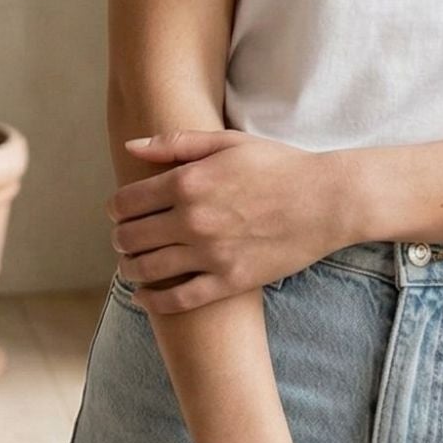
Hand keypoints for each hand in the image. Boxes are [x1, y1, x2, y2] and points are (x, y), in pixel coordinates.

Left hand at [111, 130, 356, 312]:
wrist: (326, 200)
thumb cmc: (279, 165)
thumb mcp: (227, 141)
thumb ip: (175, 143)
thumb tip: (130, 146)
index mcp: (187, 182)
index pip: (126, 203)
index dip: (115, 209)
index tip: (120, 212)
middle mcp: (192, 219)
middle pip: (130, 237)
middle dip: (120, 238)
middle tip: (125, 239)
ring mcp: (210, 254)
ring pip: (147, 269)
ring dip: (130, 268)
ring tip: (133, 265)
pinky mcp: (228, 281)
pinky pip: (177, 300)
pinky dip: (152, 301)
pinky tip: (144, 297)